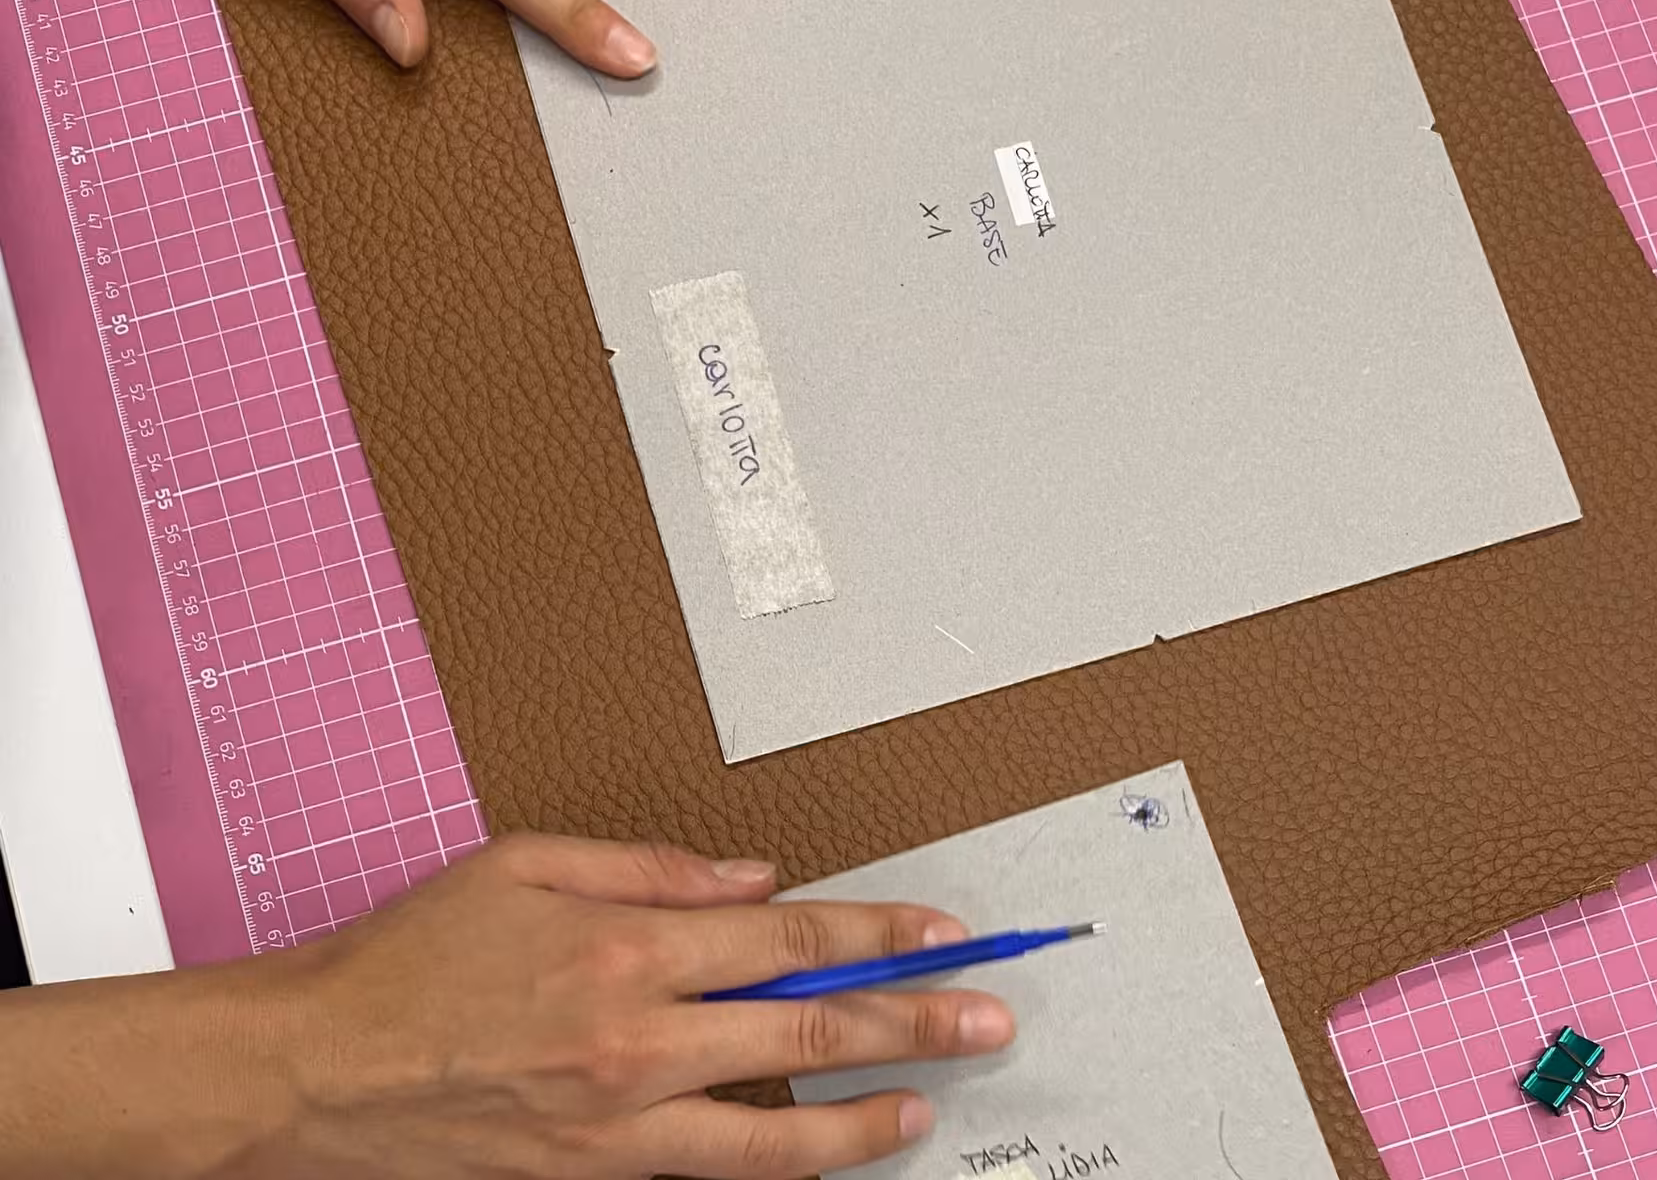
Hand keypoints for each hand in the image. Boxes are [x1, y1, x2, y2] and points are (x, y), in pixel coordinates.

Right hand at [0, 836, 1015, 1178]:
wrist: (316, 1068)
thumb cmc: (413, 955)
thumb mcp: (527, 863)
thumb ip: (653, 866)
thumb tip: (754, 880)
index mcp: (630, 945)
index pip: (794, 939)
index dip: (880, 934)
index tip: (943, 932)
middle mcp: (641, 1039)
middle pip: (811, 1034)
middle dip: (913, 1023)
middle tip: (987, 1020)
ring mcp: (621, 1123)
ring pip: (777, 1132)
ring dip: (868, 1117)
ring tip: (930, 1109)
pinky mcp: (594, 1177)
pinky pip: (711, 1175)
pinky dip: (780, 1166)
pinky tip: (824, 1154)